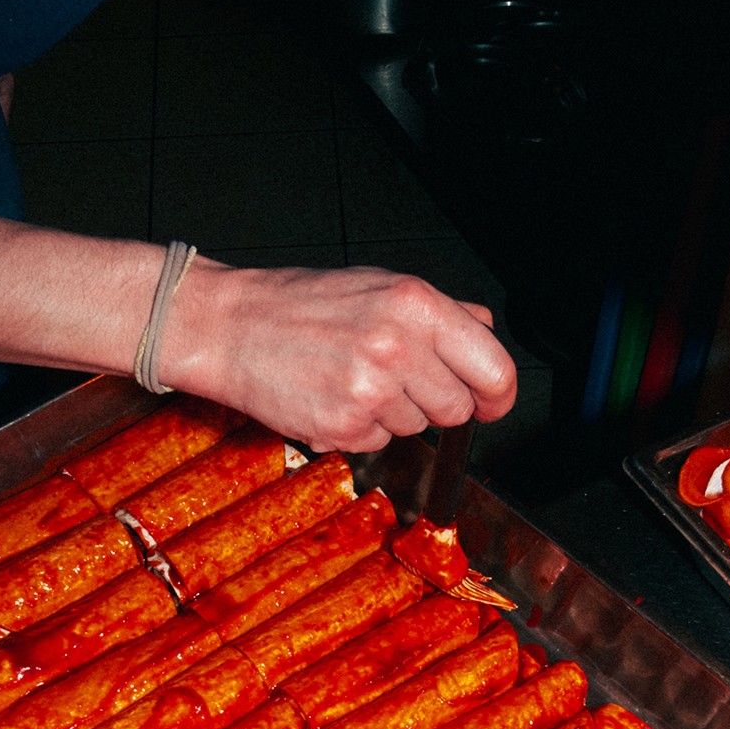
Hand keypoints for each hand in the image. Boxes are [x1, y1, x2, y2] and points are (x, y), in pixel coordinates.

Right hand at [162, 259, 518, 452]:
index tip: (491, 402)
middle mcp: (398, 347)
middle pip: (458, 408)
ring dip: (394, 413)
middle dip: (437, 403)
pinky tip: (333, 396)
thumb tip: (485, 331)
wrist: (231, 327)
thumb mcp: (381, 286)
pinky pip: (379, 442)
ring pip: (419, 428)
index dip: (498, 394)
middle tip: (399, 381)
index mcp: (416, 305)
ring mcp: (371, 391)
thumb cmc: (301, 305)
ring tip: (353, 378)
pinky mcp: (344, 427)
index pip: (493, 367)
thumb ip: (442, 313)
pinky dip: (361, 428)